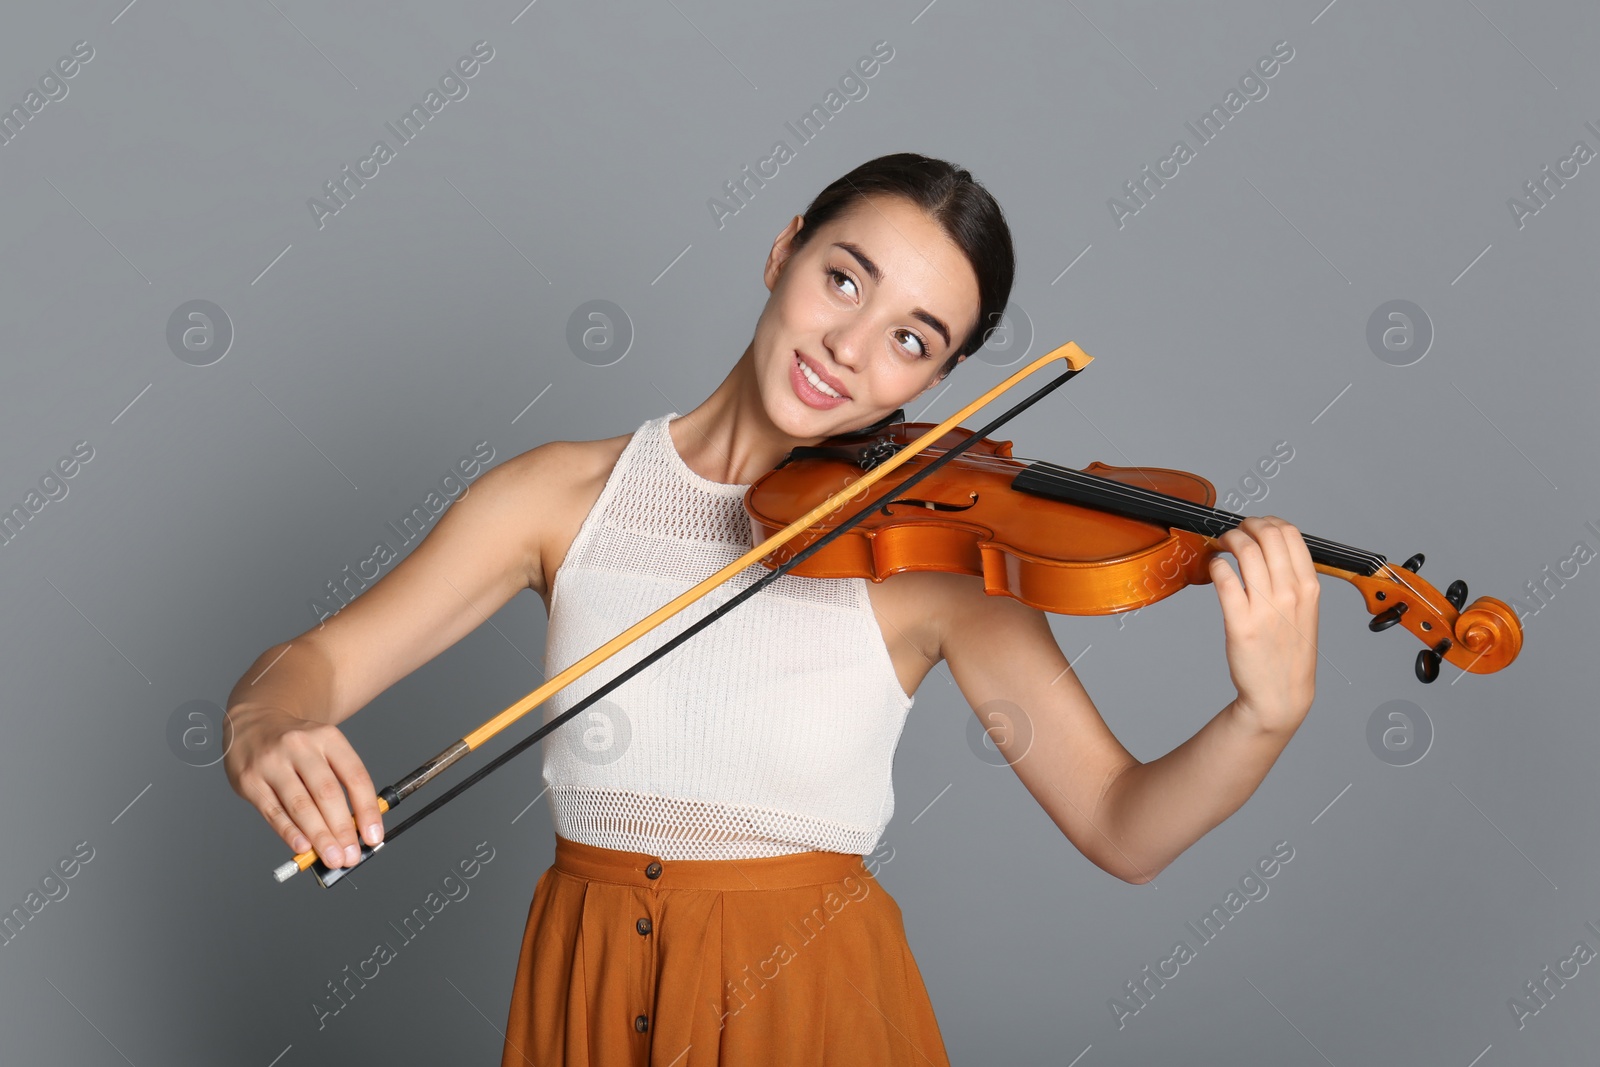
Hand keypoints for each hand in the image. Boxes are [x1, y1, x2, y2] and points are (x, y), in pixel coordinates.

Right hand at [222, 704, 382, 868]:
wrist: (253, 722)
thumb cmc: (296, 745)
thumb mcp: (323, 748)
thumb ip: (339, 784)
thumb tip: (354, 829)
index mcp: (327, 738)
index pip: (354, 776)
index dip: (367, 809)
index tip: (373, 836)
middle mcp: (300, 747)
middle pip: (327, 793)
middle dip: (342, 829)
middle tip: (351, 855)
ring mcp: (272, 763)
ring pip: (300, 805)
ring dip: (319, 836)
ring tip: (333, 857)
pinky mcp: (249, 780)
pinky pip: (273, 811)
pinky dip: (290, 832)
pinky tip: (303, 848)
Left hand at [1208, 515, 1319, 732]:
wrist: (1279, 693)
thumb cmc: (1288, 650)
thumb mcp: (1305, 610)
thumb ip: (1292, 578)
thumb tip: (1270, 546)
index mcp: (1309, 587)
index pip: (1290, 533)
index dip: (1267, 521)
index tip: (1254, 525)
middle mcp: (1291, 593)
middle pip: (1268, 534)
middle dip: (1245, 525)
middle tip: (1234, 532)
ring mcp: (1266, 608)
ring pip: (1246, 550)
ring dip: (1228, 539)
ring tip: (1221, 545)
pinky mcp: (1240, 623)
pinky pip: (1225, 578)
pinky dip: (1215, 564)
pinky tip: (1214, 567)